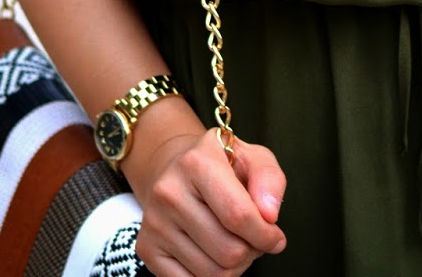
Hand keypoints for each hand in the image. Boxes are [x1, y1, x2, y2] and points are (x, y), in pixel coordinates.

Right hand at [133, 127, 286, 276]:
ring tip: (234, 243)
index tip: (275, 238)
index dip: (265, 235)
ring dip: (234, 267)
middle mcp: (170, 191)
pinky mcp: (146, 248)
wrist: (174, 168)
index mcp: (197, 162)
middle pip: (229, 251)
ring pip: (212, 274)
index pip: (239, 216)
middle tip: (253, 239)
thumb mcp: (252, 156)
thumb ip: (269, 179)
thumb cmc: (220, 165)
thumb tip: (269, 215)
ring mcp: (155, 223)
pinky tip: (213, 254)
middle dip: (251, 251)